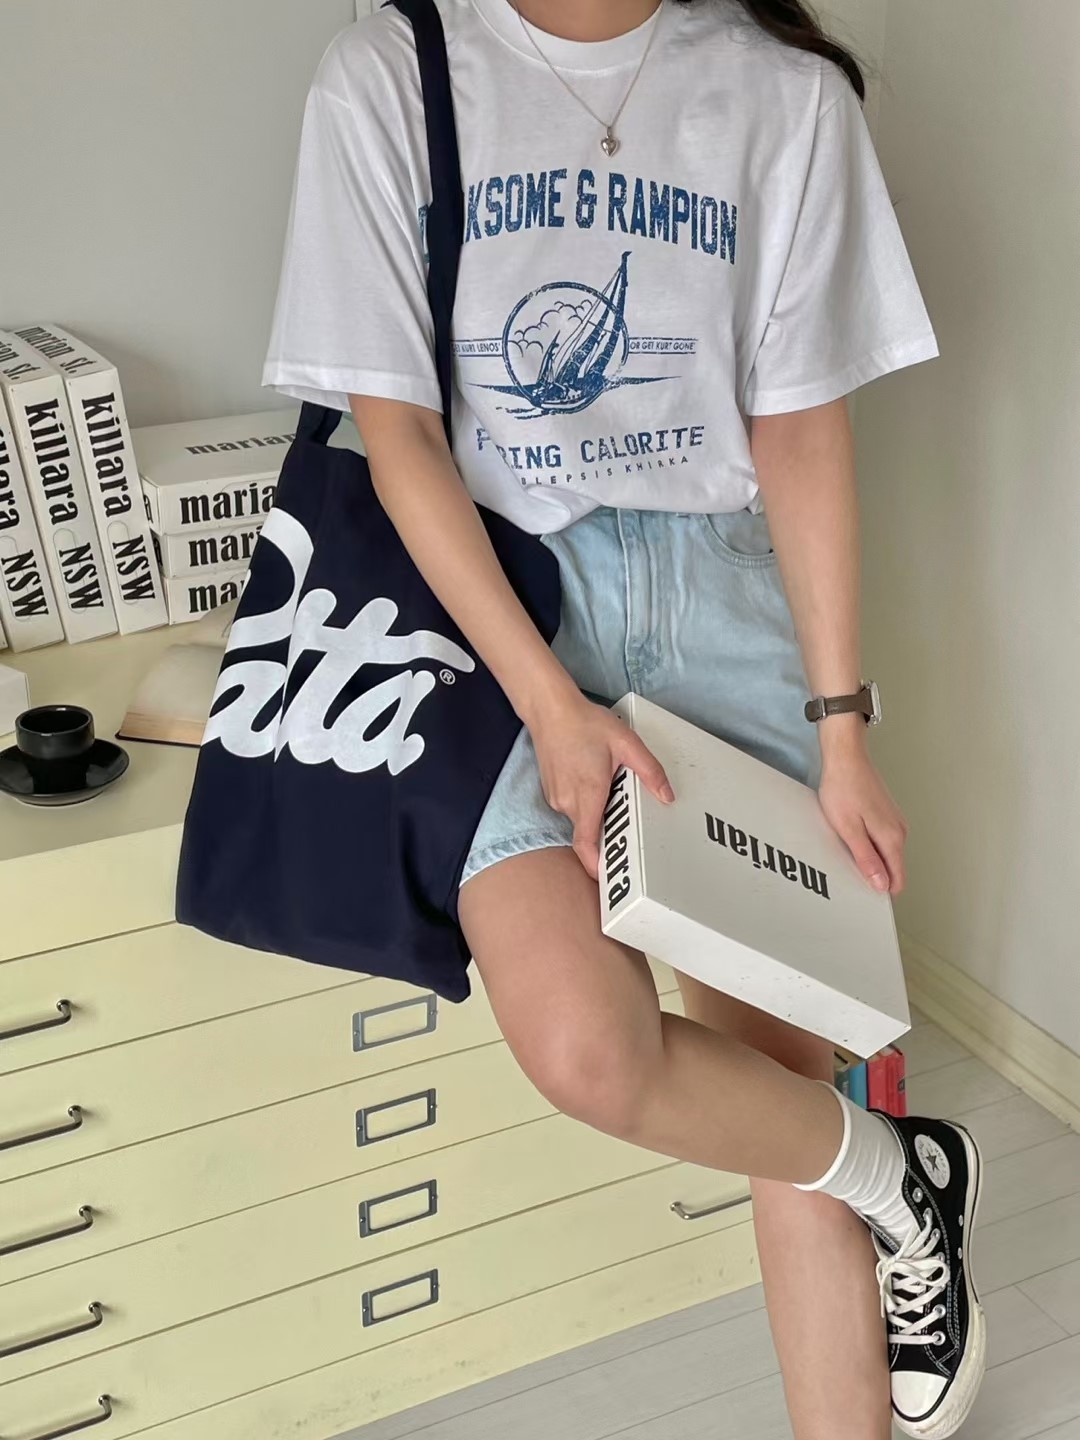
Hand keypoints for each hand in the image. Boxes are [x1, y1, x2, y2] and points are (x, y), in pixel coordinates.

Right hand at [528, 692, 673, 879]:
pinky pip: (572, 806)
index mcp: (587, 794)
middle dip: (608, 829)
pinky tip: (594, 777)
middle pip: (589, 830)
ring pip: (581, 817)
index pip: (586, 843)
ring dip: (597, 811)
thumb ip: (650, 771)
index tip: (607, 878)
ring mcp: (556, 797)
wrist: (550, 709)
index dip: (595, 865)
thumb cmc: (585, 723)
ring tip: (609, 785)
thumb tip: (667, 795)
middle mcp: (568, 801)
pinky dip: (586, 801)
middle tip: (627, 814)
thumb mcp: (626, 743)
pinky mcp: (552, 790)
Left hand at [817, 729, 907, 894]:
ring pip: (886, 853)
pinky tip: (850, 833)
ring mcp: (894, 821)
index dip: (881, 890)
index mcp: (892, 839)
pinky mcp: (886, 813)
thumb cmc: (843, 789)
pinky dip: (868, 842)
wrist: (846, 756)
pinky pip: (881, 839)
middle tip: (846, 865)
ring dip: (869, 856)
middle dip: (873, 874)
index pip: (897, 879)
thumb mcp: (849, 829)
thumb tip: (882, 885)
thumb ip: (866, 859)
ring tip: (845, 846)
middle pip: (892, 867)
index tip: (862, 893)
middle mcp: (899, 831)